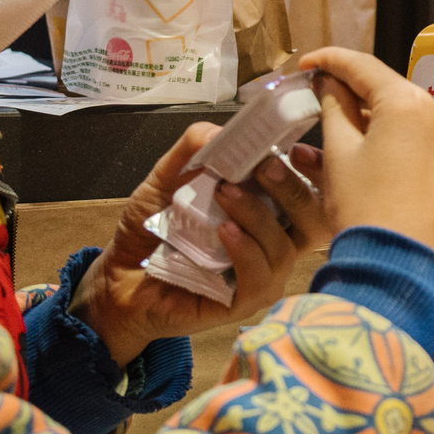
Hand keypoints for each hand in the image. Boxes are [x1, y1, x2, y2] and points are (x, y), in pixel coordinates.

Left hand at [73, 120, 335, 363]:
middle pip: (312, 220)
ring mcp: (262, 275)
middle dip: (294, 189)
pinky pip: (260, 278)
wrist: (119, 277)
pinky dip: (246, 252)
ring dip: (257, 217)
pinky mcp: (244, 303)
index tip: (294, 149)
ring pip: (284, 247)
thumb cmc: (150, 231)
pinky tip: (225, 233)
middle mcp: (273, 244)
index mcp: (267, 212)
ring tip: (225, 196)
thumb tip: (220, 130)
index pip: (310, 193)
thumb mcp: (166, 181)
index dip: (314, 172)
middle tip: (264, 167)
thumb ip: (190, 153)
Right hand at [292, 46, 433, 265]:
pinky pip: (427, 146)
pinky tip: (376, 162)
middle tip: (321, 100)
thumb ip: (334, 109)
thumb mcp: (339, 156)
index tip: (307, 64)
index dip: (330, 61)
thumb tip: (330, 83)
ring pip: (410, 121)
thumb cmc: (366, 213)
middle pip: (390, 93)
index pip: (363, 67)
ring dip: (377, 123)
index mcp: (409, 104)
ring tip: (344, 138)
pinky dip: (401, 146)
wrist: (404, 274)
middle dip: (355, 95)